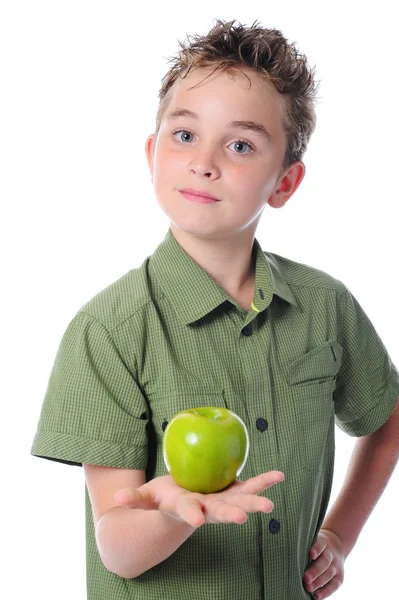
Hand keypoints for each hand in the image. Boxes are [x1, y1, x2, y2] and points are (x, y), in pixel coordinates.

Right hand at [114, 471, 284, 527]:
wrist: (186, 507)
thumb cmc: (164, 500)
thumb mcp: (148, 498)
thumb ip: (135, 499)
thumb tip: (116, 497)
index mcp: (187, 509)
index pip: (188, 512)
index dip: (191, 514)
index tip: (195, 518)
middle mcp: (208, 509)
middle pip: (220, 512)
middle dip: (231, 514)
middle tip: (242, 519)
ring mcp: (223, 502)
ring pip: (240, 501)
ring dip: (255, 500)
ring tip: (270, 504)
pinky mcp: (233, 492)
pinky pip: (250, 486)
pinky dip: (264, 482)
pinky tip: (279, 476)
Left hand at [303, 529, 345, 598]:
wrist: (336, 545)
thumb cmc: (317, 545)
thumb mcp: (312, 539)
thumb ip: (303, 545)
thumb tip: (284, 550)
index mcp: (323, 542)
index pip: (321, 544)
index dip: (316, 549)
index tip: (311, 554)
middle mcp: (331, 553)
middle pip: (325, 561)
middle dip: (315, 570)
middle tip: (306, 578)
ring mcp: (336, 565)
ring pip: (329, 573)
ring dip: (319, 582)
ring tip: (308, 588)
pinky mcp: (339, 576)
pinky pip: (334, 585)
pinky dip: (326, 591)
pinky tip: (317, 596)